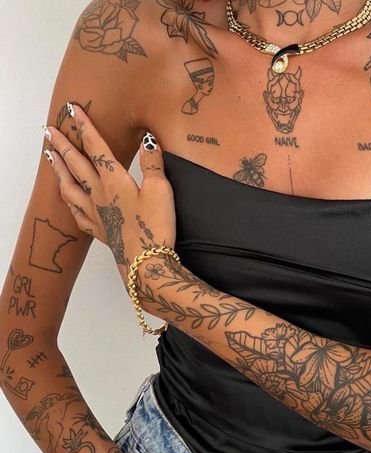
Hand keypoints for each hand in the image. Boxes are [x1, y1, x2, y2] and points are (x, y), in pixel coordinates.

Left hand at [43, 102, 175, 284]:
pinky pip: (77, 213)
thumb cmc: (153, 226)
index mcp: (114, 180)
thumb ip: (153, 163)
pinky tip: (69, 201)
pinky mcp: (99, 231)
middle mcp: (99, 194)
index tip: (73, 110)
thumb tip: (149, 141)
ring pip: (70, 187)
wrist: (145, 263)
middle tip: (48, 130)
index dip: (85, 127)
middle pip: (76, 165)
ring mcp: (96, 214)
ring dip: (59, 170)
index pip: (96, 147)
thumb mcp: (161, 190)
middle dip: (62, 145)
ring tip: (49, 158)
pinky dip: (70, 203)